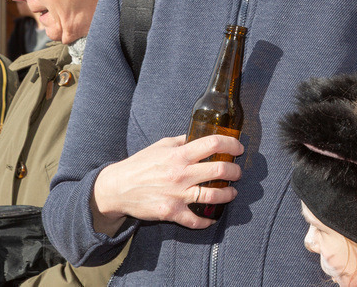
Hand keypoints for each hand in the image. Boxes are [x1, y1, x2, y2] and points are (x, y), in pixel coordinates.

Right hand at [90, 134, 243, 234]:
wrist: (118, 188)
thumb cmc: (140, 164)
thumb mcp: (161, 145)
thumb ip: (182, 141)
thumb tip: (200, 136)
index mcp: (179, 155)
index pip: (213, 144)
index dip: (231, 145)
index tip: (238, 148)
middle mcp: (181, 174)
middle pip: (219, 170)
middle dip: (235, 171)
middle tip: (237, 172)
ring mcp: (177, 194)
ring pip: (213, 195)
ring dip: (228, 194)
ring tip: (232, 192)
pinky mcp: (171, 212)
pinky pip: (195, 220)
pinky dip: (207, 221)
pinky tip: (212, 219)